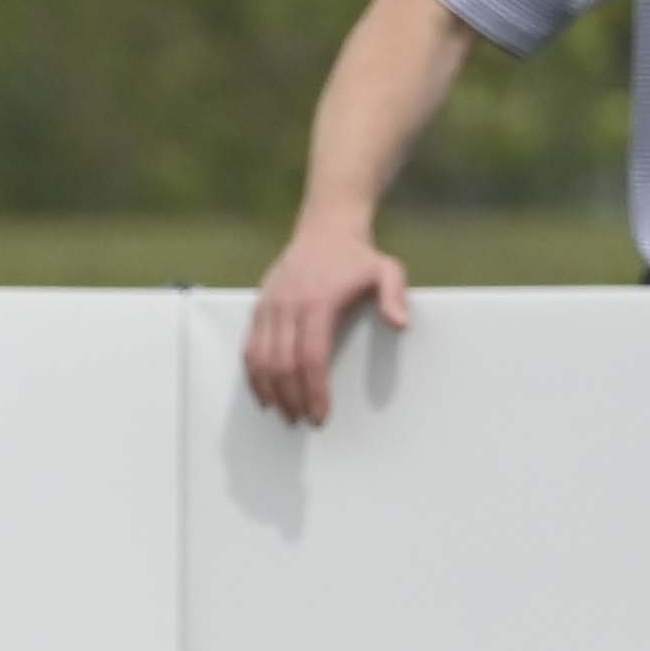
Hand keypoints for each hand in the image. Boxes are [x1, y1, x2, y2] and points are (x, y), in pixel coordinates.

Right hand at [242, 220, 412, 427]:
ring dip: (270, 391)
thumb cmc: (359, 257)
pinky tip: (264, 394)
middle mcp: (288, 305)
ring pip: (260, 358)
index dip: (314, 391)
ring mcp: (270, 305)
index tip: (320, 416)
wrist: (325, 228)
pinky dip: (253, 374)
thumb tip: (400, 325)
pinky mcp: (259, 305)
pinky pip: (249, 346)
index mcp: (317, 302)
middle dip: (292, 398)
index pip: (311, 357)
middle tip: (304, 422)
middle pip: (283, 364)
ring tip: (285, 415)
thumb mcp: (387, 270)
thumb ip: (395, 295)